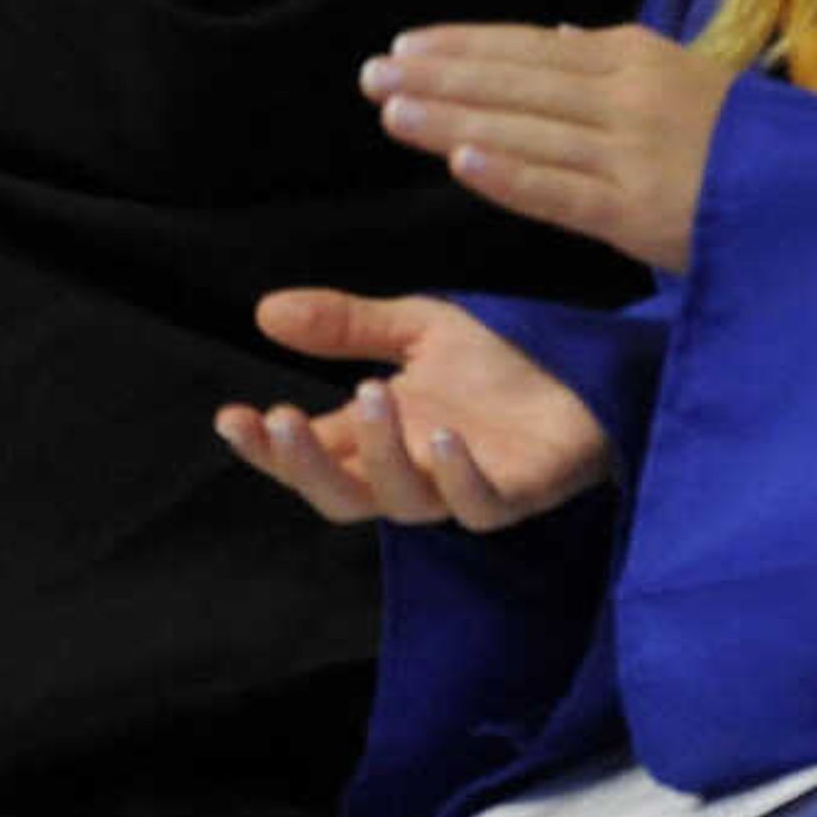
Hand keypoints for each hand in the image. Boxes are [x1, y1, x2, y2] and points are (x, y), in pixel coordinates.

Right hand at [213, 287, 614, 529]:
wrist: (586, 373)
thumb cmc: (499, 362)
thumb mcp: (415, 329)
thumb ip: (346, 326)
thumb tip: (263, 311)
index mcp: (378, 438)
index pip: (309, 454)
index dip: (266, 447)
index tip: (230, 418)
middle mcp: (411, 472)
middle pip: (342, 496)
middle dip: (305, 464)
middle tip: (283, 418)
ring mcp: (461, 489)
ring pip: (404, 501)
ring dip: (380, 454)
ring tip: (371, 394)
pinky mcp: (517, 494)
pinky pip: (480, 505)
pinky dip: (459, 478)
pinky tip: (445, 440)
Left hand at [362, 23, 734, 270]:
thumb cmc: (753, 146)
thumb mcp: (692, 81)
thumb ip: (622, 60)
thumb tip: (559, 34)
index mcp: (639, 58)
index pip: (530, 48)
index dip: (463, 46)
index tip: (404, 46)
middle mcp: (629, 96)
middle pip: (514, 82)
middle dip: (438, 77)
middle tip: (371, 75)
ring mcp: (633, 153)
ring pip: (526, 130)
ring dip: (453, 118)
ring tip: (391, 110)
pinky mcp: (642, 211)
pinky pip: (562, 191)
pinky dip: (511, 174)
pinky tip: (460, 161)